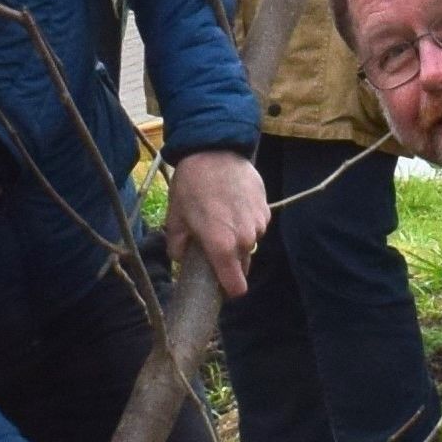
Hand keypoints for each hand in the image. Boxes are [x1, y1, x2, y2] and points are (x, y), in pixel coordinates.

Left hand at [165, 144, 267, 301]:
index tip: (219, 285)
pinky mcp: (266, 209)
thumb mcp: (175, 218)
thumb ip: (177, 247)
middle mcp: (245, 239)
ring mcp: (259, 224)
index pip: (236, 287)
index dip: (228, 289)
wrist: (214, 151)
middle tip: (214, 243)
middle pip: (243, 265)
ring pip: (250, 243)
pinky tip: (234, 206)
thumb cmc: (191, 186)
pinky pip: (257, 225)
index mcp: (222, 247)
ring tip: (223, 218)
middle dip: (230, 261)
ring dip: (239, 239)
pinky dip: (247, 222)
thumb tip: (181, 259)